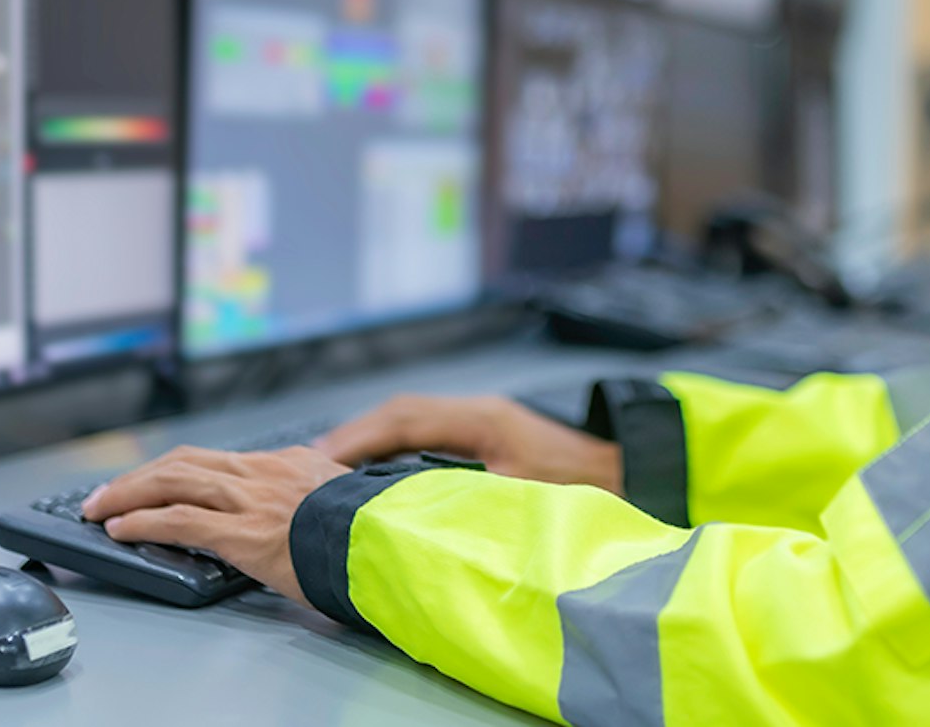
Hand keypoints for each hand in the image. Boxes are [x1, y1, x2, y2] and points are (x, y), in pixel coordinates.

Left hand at [81, 446, 350, 606]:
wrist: (391, 539)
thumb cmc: (373, 529)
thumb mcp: (339, 500)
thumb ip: (312, 498)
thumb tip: (303, 514)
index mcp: (287, 463)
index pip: (217, 461)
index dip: (176, 470)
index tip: (154, 481)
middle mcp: (262, 472)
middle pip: (184, 461)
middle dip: (140, 475)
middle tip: (107, 491)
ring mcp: (250, 498)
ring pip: (172, 480)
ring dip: (127, 492)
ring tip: (98, 506)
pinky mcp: (242, 532)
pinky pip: (178, 519)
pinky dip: (141, 520)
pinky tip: (119, 527)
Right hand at [316, 395, 621, 493]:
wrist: (624, 470)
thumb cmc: (580, 486)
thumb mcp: (523, 496)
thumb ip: (471, 502)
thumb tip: (415, 517)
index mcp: (480, 418)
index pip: (403, 420)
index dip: (356, 440)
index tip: (317, 461)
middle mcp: (473, 410)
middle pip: (396, 415)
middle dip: (350, 439)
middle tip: (305, 467)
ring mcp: (476, 418)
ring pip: (405, 421)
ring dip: (366, 444)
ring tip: (325, 470)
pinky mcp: (479, 434)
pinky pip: (420, 433)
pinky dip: (388, 449)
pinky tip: (368, 472)